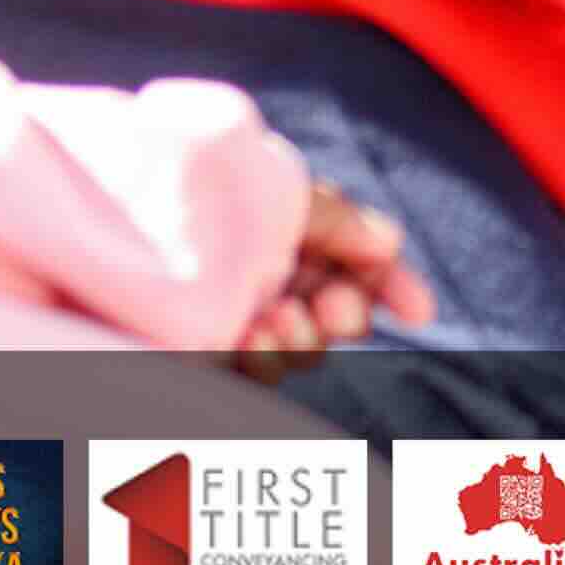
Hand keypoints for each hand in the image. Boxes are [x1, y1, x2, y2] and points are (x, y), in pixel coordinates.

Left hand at [235, 183, 434, 369]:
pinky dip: (267, 359)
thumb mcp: (288, 194)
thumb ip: (342, 221)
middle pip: (345, 314)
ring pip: (308, 350)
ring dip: (303, 340)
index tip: (418, 314)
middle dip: (349, 315)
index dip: (394, 287)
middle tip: (332, 310)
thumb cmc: (217, 200)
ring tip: (275, 318)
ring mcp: (249, 316)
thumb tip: (390, 243)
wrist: (145, 234)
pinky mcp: (222, 348)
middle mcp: (277, 278)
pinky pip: (264, 370)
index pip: (360, 263)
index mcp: (297, 235)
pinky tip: (250, 336)